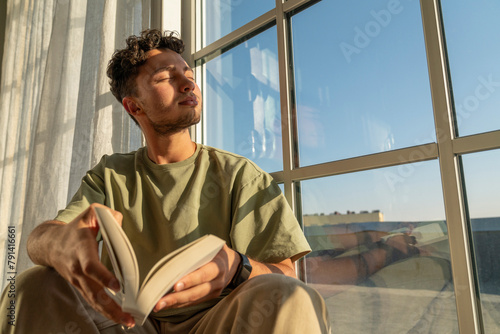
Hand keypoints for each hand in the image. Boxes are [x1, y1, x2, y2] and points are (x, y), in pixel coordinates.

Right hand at [48, 204, 134, 326]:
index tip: (117, 287)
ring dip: (110, 313)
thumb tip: (120, 223)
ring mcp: (78, 281)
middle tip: (128, 315)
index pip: (90, 266)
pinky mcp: (81, 287)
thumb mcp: (90, 214)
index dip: (103, 277)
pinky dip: (106, 312)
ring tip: (128, 321)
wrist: (50, 244)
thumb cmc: (75, 228)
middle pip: (93, 291)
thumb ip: (107, 215)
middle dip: (110, 305)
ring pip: (93, 301)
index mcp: (81, 250)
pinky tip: (120, 318)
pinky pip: (93, 301)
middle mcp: (77, 269)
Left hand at [153, 244, 239, 310]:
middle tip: (160, 301)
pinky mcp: (210, 297)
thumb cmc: (216, 252)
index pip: (203, 274)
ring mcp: (214, 291)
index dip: (190, 280)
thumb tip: (175, 258)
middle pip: (196, 292)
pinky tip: (166, 305)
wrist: (233, 264)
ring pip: (194, 299)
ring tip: (158, 305)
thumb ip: (197, 252)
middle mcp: (218, 281)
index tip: (175, 286)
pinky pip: (193, 302)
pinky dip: (179, 304)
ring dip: (175, 303)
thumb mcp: (211, 247)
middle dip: (177, 297)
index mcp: (219, 266)